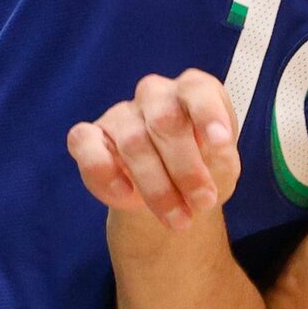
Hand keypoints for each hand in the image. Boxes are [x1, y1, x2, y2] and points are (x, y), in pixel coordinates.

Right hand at [66, 70, 240, 229]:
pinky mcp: (90, 135)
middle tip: (203, 203)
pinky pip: (84, 143)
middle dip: (186, 168)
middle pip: (165, 121)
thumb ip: (221, 156)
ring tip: (178, 218)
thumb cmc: (203, 167)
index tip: (221, 143)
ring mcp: (121, 113)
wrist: (173, 193)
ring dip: (157, 187)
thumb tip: (211, 152)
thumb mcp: (222, 166)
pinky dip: (103, 172)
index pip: (197, 90)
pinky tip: (125, 195)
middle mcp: (155, 94)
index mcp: (191, 91)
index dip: (208, 114)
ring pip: (132, 141)